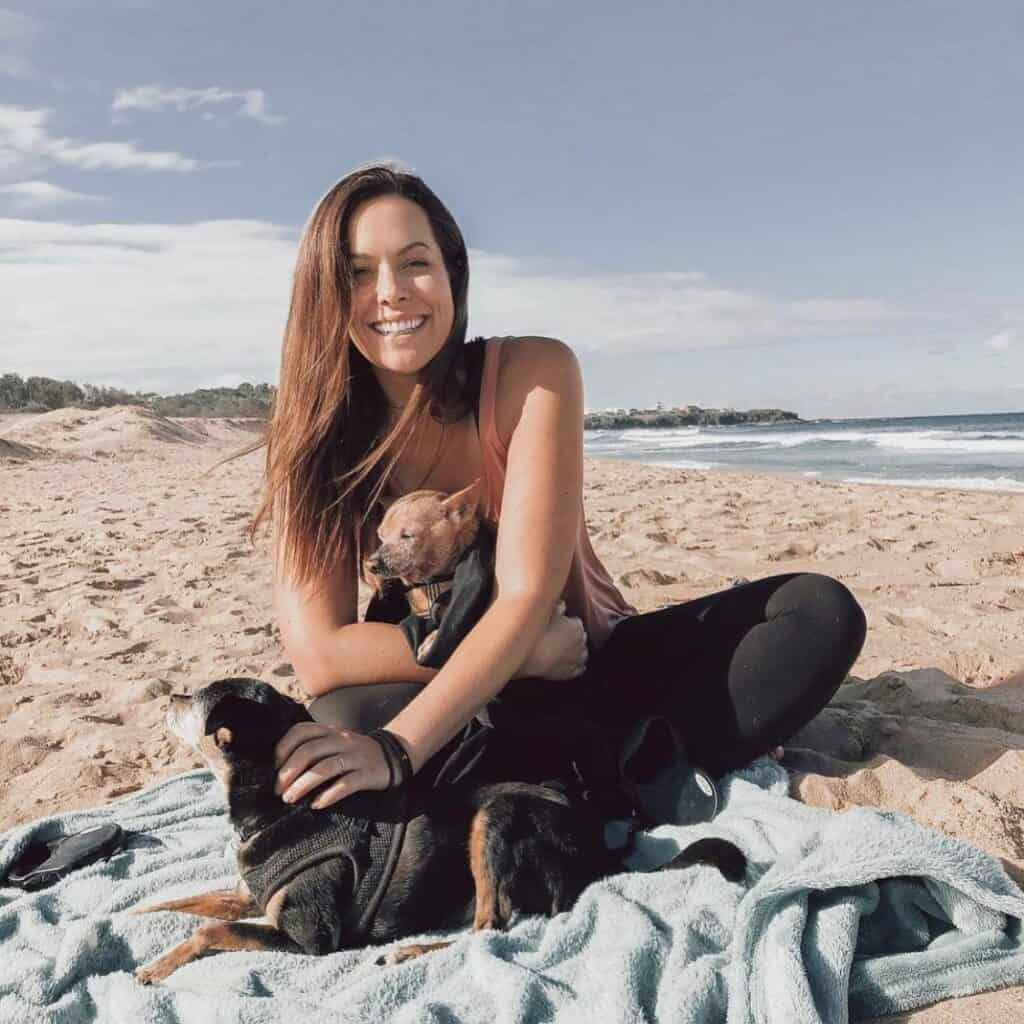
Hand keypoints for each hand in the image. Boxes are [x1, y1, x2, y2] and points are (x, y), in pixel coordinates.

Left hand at [274, 723, 390, 809]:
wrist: (392, 756)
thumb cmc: (354, 753)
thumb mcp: (335, 742)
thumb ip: (313, 747)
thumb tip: (281, 768)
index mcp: (330, 730)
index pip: (301, 731)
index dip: (283, 748)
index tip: (275, 767)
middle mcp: (342, 740)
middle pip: (309, 751)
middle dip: (289, 772)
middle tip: (279, 790)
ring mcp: (355, 756)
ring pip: (325, 768)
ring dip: (303, 784)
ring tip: (291, 798)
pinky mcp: (367, 773)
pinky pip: (346, 784)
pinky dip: (328, 795)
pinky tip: (317, 804)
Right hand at [517, 600, 588, 679]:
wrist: (525, 658)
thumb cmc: (534, 632)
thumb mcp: (544, 612)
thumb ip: (556, 607)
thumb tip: (562, 605)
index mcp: (576, 626)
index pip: (576, 621)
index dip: (567, 621)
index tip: (559, 622)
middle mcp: (580, 643)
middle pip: (581, 637)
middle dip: (573, 635)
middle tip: (559, 634)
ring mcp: (575, 660)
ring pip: (583, 654)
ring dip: (576, 650)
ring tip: (565, 649)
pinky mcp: (568, 674)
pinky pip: (578, 670)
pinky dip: (577, 666)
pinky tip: (575, 665)